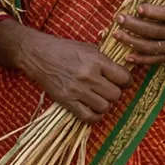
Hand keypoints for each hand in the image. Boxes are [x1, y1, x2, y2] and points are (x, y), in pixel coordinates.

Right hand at [0, 23, 132, 123]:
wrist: (37, 54)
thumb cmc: (64, 49)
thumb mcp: (88, 48)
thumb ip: (105, 60)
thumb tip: (122, 73)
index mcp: (96, 60)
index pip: (124, 78)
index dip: (126, 81)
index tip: (122, 82)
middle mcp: (88, 76)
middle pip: (116, 95)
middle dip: (115, 93)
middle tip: (109, 90)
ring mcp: (77, 90)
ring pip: (105, 107)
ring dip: (104, 104)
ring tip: (99, 98)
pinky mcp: (66, 101)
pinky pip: (88, 117)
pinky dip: (94, 116)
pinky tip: (92, 109)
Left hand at [113, 3, 164, 66]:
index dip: (154, 12)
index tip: (139, 7)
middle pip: (156, 32)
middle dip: (135, 25)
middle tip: (120, 18)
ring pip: (153, 47)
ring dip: (133, 42)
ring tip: (117, 34)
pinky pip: (156, 60)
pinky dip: (141, 59)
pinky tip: (128, 55)